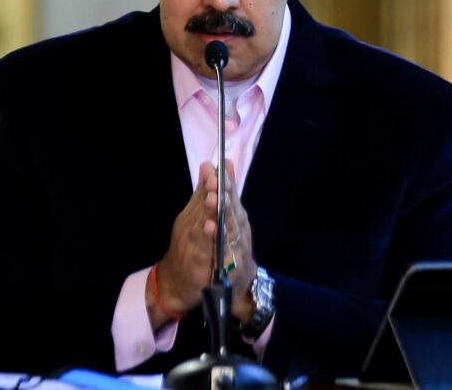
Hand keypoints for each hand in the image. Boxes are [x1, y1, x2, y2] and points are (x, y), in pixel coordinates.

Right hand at [147, 163, 218, 328]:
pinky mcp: (197, 262)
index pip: (204, 194)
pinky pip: (203, 248)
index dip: (211, 181)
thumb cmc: (189, 246)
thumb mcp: (196, 217)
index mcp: (194, 214)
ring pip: (202, 224)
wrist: (176, 281)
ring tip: (215, 198)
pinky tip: (211, 227)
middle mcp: (191, 226)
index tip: (216, 166)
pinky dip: (206, 238)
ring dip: (209, 211)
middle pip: (203, 206)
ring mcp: (192, 243)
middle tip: (217, 178)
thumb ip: (202, 194)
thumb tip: (208, 165)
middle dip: (211, 192)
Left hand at [220, 160, 258, 323]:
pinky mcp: (228, 268)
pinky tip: (210, 227)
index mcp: (238, 220)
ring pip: (229, 229)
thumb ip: (225, 193)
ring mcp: (236, 251)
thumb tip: (224, 162)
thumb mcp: (225, 218)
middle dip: (225, 194)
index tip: (220, 165)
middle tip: (215, 178)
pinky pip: (222, 252)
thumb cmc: (226, 248)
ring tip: (212, 197)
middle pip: (233, 210)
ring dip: (221, 213)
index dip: (228, 182)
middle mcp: (240, 233)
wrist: (232, 289)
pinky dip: (216, 239)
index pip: (234, 197)